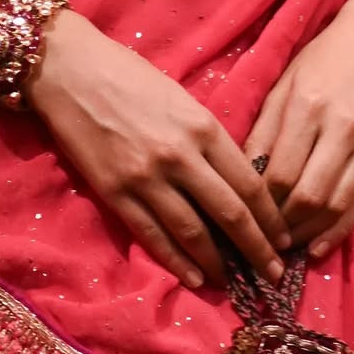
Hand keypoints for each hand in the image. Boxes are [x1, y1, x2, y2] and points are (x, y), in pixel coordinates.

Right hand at [25, 10, 289, 288]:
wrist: (69, 70)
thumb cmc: (129, 76)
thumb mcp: (183, 100)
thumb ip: (208, 139)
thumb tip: (233, 181)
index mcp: (203, 128)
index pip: (250, 185)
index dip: (272, 219)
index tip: (284, 240)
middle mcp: (180, 156)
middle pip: (231, 214)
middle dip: (257, 250)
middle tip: (273, 276)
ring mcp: (146, 178)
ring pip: (193, 232)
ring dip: (218, 263)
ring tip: (234, 283)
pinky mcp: (115, 192)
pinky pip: (152, 235)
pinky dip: (176, 261)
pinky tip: (194, 278)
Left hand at [244, 0, 353, 257]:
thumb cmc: (325, 57)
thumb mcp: (284, 83)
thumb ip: (263, 130)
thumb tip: (241, 177)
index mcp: (308, 106)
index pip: (277, 173)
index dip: (257, 205)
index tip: (239, 219)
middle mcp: (342, 128)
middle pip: (306, 196)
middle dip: (279, 227)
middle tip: (257, 242)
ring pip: (334, 206)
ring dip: (305, 234)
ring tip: (281, 249)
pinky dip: (337, 231)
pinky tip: (316, 247)